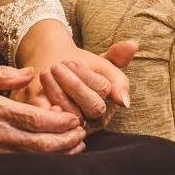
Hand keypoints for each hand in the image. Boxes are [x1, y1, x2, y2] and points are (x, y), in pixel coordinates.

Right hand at [0, 63, 87, 153]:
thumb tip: (31, 73)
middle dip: (65, 141)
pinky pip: (19, 163)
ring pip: (32, 157)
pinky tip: (49, 155)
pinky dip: (39, 160)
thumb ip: (2, 73)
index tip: (75, 118)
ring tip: (74, 146)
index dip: (60, 122)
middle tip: (82, 135)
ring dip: (56, 153)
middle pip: (39, 143)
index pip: (35, 119)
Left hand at [14, 19, 133, 129]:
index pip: (104, 92)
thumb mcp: (99, 61)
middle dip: (73, 85)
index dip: (86, 77)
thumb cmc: (78, 67)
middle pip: (92, 107)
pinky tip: (40, 93)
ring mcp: (76, 126)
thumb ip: (117, 56)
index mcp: (109, 102)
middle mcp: (95, 118)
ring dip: (57, 92)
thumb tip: (133, 44)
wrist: (51, 70)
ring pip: (72, 115)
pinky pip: (54, 125)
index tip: (70, 61)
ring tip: (45, 73)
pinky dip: (47, 110)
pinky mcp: (56, 131)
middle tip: (56, 66)